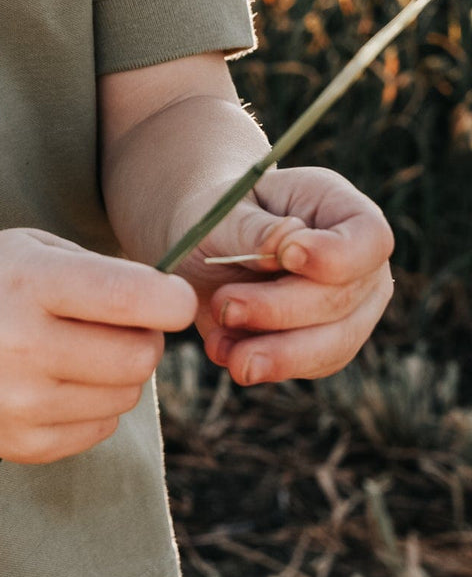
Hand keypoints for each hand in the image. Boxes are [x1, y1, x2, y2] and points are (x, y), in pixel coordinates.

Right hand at [0, 227, 197, 463]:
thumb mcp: (33, 248)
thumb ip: (106, 272)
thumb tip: (178, 313)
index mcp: (29, 283)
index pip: (136, 298)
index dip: (173, 300)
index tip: (171, 298)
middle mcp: (21, 346)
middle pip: (141, 356)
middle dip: (144, 336)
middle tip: (114, 322)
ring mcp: (18, 404)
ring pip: (126, 396)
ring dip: (118, 372)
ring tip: (76, 349)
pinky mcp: (18, 445)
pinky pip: (100, 428)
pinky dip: (93, 403)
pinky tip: (54, 380)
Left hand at [173, 167, 394, 385]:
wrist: (206, 247)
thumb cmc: (219, 216)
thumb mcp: (224, 210)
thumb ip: (252, 228)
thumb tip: (283, 245)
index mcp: (341, 210)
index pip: (370, 238)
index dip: (336, 255)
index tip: (287, 256)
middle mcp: (359, 264)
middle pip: (344, 299)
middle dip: (280, 310)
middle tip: (225, 306)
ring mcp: (351, 308)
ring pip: (333, 345)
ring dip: (278, 353)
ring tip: (226, 351)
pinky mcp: (325, 344)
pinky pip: (308, 366)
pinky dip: (267, 365)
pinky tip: (225, 351)